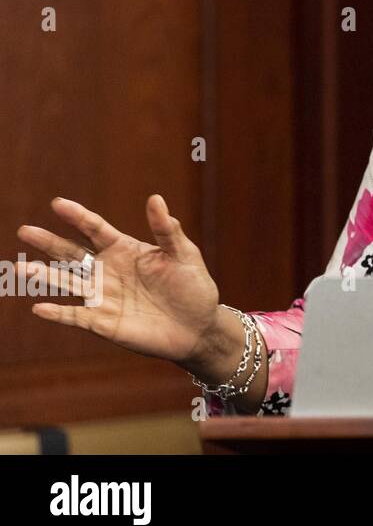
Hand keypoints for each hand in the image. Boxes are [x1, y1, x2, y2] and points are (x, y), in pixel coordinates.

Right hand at [16, 195, 222, 366]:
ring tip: (20, 268)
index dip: (78, 216)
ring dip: (44, 276)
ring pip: (68, 283)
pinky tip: (39, 308)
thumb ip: (167, 229)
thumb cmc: (193, 286)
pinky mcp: (103, 322)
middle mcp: (108, 271)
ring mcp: (103, 296)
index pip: (95, 229)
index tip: (58, 203)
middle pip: (72, 253)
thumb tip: (156, 198)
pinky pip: (76, 317)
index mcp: (125, 250)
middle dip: (49, 242)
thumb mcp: (183, 254)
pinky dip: (58, 313)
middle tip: (25, 230)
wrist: (198, 327)